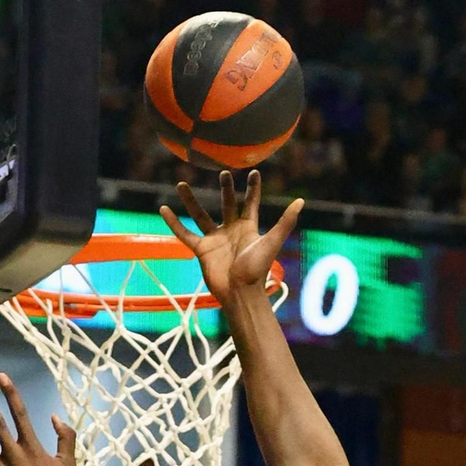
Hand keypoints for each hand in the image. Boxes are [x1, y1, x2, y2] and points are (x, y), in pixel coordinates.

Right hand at [160, 171, 303, 305]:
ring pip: (201, 215)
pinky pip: (184, 234)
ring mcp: (215, 240)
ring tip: (181, 183)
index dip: (253, 188)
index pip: (251, 203)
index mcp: (248, 228)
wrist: (240, 293)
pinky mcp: (202, 250)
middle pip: (227, 204)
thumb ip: (285, 222)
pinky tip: (163, 209)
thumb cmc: (257, 270)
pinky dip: (173, 223)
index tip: (253, 172)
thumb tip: (301, 201)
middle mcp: (231, 231)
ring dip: (191, 200)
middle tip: (224, 172)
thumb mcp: (272, 242)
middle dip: (226, 189)